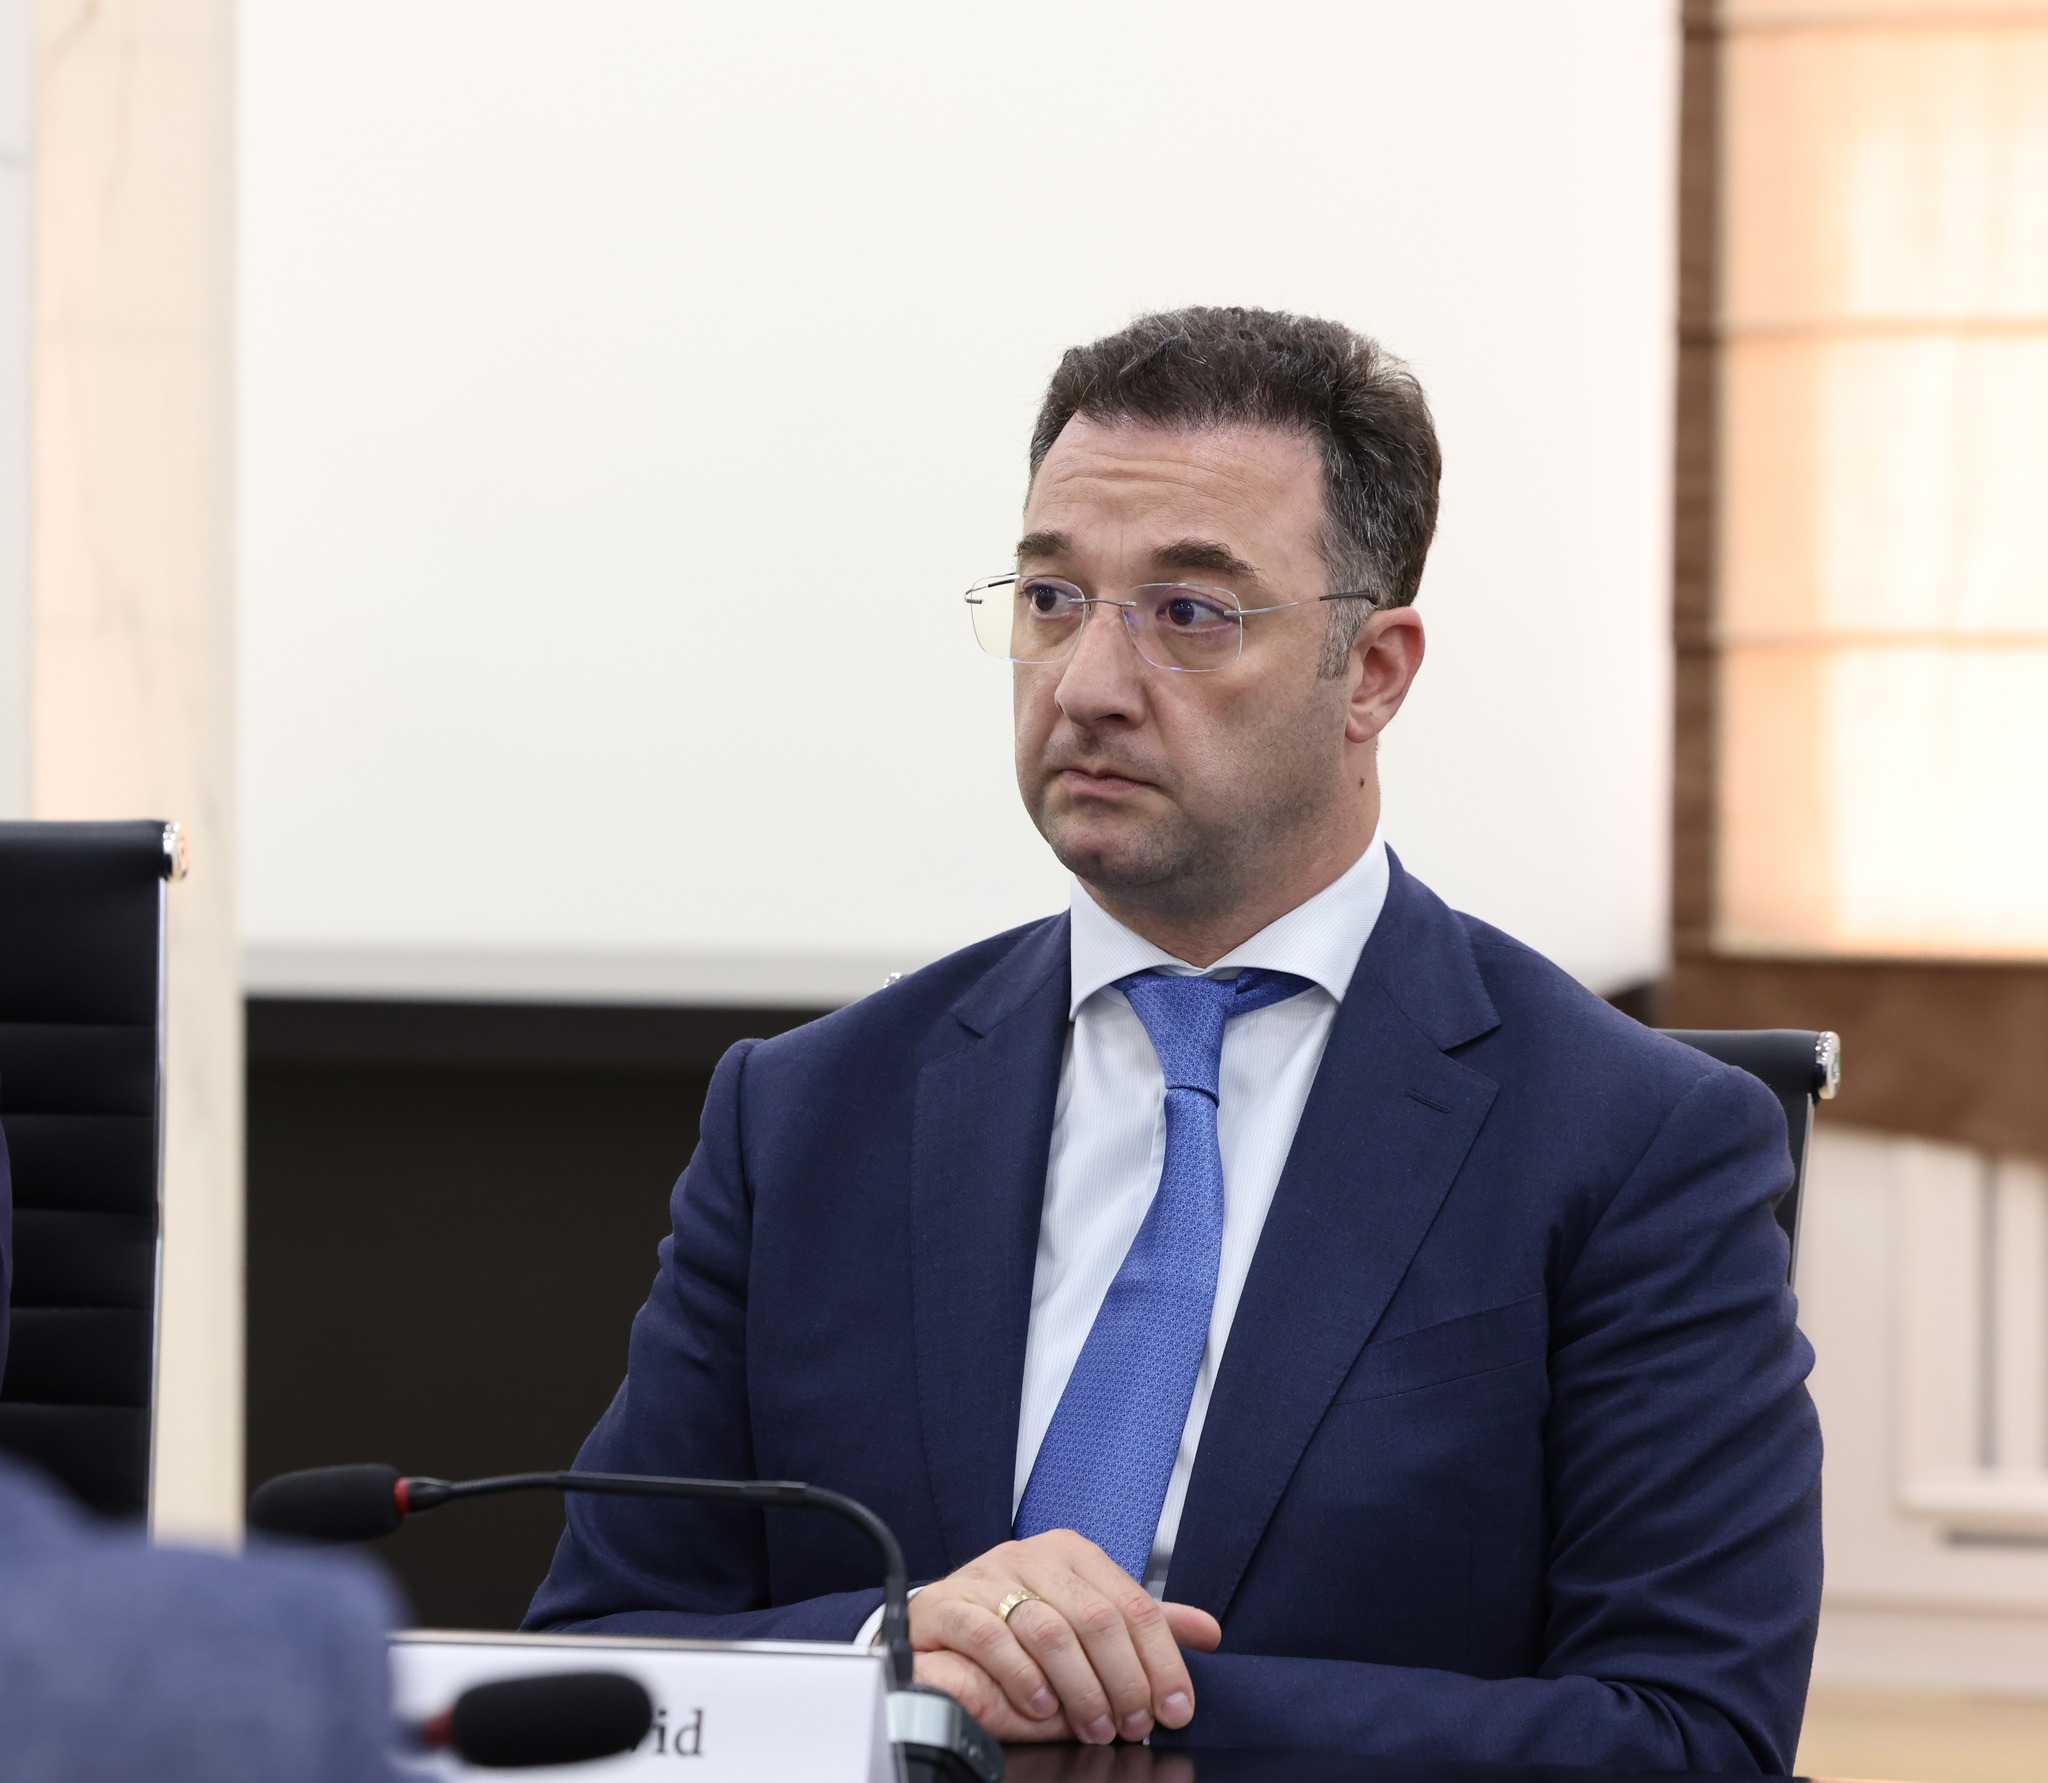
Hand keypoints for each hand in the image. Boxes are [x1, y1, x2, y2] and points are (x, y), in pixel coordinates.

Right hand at [907, 1529, 1222, 1743]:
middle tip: (1135, 1725)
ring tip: (1094, 1726)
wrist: (944, 1625)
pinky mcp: (950, 1604)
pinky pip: (992, 1638)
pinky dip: (1023, 1678)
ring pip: (1049, 1631)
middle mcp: (1032, 1556)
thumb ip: (1144, 1625)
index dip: (1162, 1662)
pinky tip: (1041, 1706)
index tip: (1176, 1708)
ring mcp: (988, 1576)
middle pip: (1097, 1618)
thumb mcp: (1089, 1617)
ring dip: (1080, 1689)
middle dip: (1125, 1682)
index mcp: (1074, 1553)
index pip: (1134, 1605)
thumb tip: (1208, 1631)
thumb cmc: (1021, 1623)